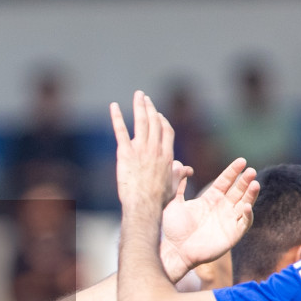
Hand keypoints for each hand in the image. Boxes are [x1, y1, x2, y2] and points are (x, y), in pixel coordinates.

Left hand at [112, 91, 178, 212]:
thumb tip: (187, 170)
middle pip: (154, 122)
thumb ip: (179, 175)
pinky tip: (113, 106)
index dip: (163, 121)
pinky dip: (116, 117)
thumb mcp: (173, 186)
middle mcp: (155, 149)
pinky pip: (120, 131)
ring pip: (141, 122)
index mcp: (167, 155)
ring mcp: (140, 150)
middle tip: (145, 98)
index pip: (166, 131)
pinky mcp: (125, 153)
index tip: (159, 114)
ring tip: (138, 95)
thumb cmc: (159, 200)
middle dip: (150, 108)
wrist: (144, 205)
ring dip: (139, 106)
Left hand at [158, 157, 259, 272]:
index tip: (241, 161)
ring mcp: (228, 221)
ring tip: (255, 184)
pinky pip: (244, 223)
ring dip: (251, 195)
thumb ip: (176, 183)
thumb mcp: (172, 202)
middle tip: (251, 171)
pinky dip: (248, 215)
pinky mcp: (232, 235)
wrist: (173, 250)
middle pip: (238, 191)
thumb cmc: (172, 229)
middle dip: (245, 180)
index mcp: (210, 199)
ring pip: (245, 204)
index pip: (225, 181)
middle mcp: (221, 208)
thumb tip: (178, 165)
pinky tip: (246, 206)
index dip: (233, 171)